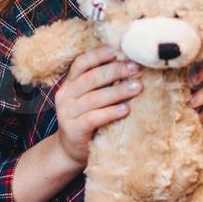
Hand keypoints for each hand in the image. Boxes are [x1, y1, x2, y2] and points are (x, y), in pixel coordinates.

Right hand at [52, 45, 143, 167]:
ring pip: (94, 98)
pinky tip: (126, 109)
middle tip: (136, 68)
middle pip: (91, 78)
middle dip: (115, 71)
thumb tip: (131, 66)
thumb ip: (102, 85)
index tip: (117, 50)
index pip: (81, 63)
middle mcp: (66, 96)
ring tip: (137, 87)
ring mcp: (67, 113)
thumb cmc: (88, 120)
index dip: (98, 55)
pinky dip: (111, 112)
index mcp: (70, 84)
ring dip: (118, 91)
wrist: (70, 151)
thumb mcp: (90, 99)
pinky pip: (93, 118)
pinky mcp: (74, 130)